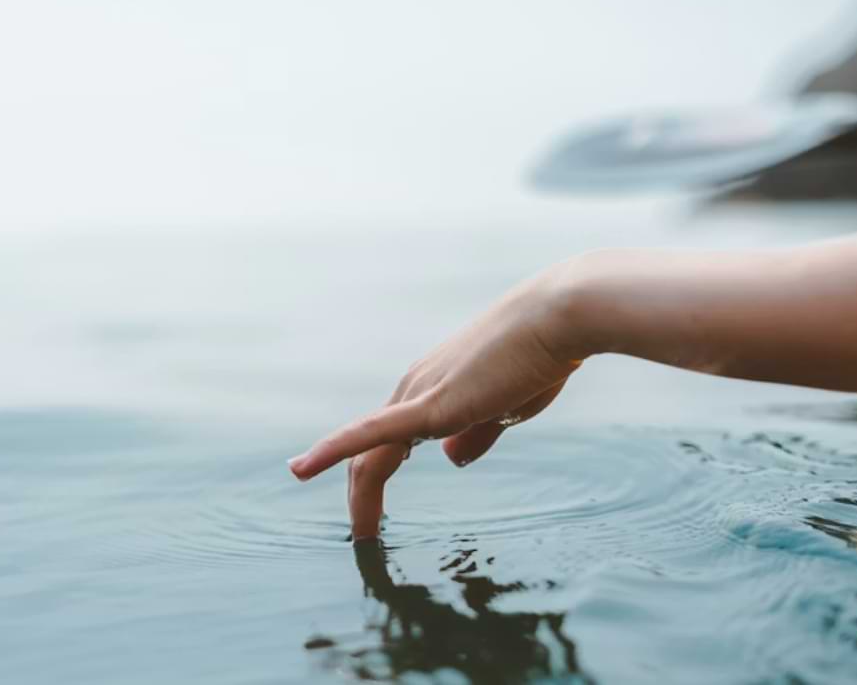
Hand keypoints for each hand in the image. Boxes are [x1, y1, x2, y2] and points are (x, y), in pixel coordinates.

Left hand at [287, 262, 586, 537]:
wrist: (556, 320)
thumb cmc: (538, 359)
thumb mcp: (506, 407)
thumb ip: (478, 433)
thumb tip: (452, 459)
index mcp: (431, 389)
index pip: (388, 440)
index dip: (374, 476)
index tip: (373, 513)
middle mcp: (415, 388)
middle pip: (370, 451)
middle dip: (362, 495)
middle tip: (364, 534)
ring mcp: (418, 393)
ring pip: (369, 454)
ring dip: (360, 497)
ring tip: (362, 536)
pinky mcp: (431, 404)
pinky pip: (370, 433)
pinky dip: (333, 451)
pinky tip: (301, 470)